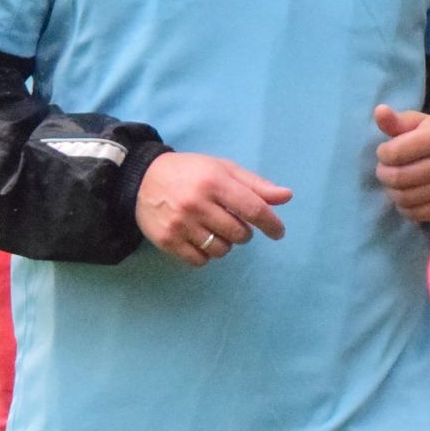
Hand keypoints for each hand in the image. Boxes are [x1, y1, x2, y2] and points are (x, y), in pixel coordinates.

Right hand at [136, 152, 290, 267]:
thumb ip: (255, 185)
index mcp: (214, 182)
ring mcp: (180, 224)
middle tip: (231, 221)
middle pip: (239, 234)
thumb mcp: (223, 169)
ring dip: (225, 244)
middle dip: (243, 232)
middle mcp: (196, 203)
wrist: (142, 178)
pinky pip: (200, 261)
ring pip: (221, 250)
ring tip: (213, 229)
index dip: (271, 224)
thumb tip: (287, 197)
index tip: (279, 232)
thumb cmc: (191, 173)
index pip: (253, 209)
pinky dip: (205, 254)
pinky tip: (199, 239)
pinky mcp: (167, 241)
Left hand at [371, 105, 429, 224]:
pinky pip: (411, 213)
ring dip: (392, 190)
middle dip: (384, 173)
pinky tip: (409, 193)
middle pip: (396, 177)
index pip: (393, 153)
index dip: (383, 153)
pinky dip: (404, 205)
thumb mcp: (416, 124)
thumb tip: (379, 111)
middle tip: (388, 169)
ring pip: (402, 197)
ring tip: (398, 181)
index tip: (388, 151)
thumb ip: (395, 121)